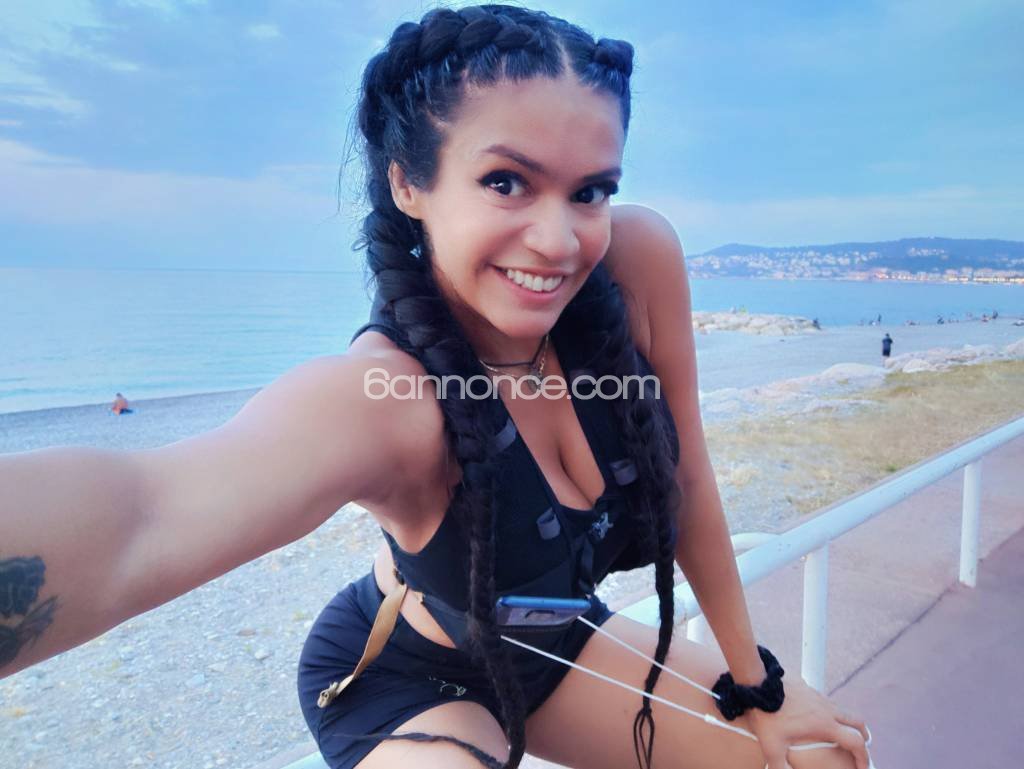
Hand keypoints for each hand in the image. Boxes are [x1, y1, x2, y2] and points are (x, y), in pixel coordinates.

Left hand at [745, 685, 871, 768]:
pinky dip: (832, 712)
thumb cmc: (766, 714)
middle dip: (863, 737)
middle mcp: (827, 709)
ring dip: (847, 723)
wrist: (758, 682)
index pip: (856, 742)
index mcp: (825, 725)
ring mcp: (818, 696)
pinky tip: (818, 718)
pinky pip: (827, 701)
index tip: (863, 767)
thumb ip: (780, 767)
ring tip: (840, 735)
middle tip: (860, 749)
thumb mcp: (772, 747)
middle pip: (857, 722)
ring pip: (842, 710)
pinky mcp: (808, 687)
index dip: (864, 757)